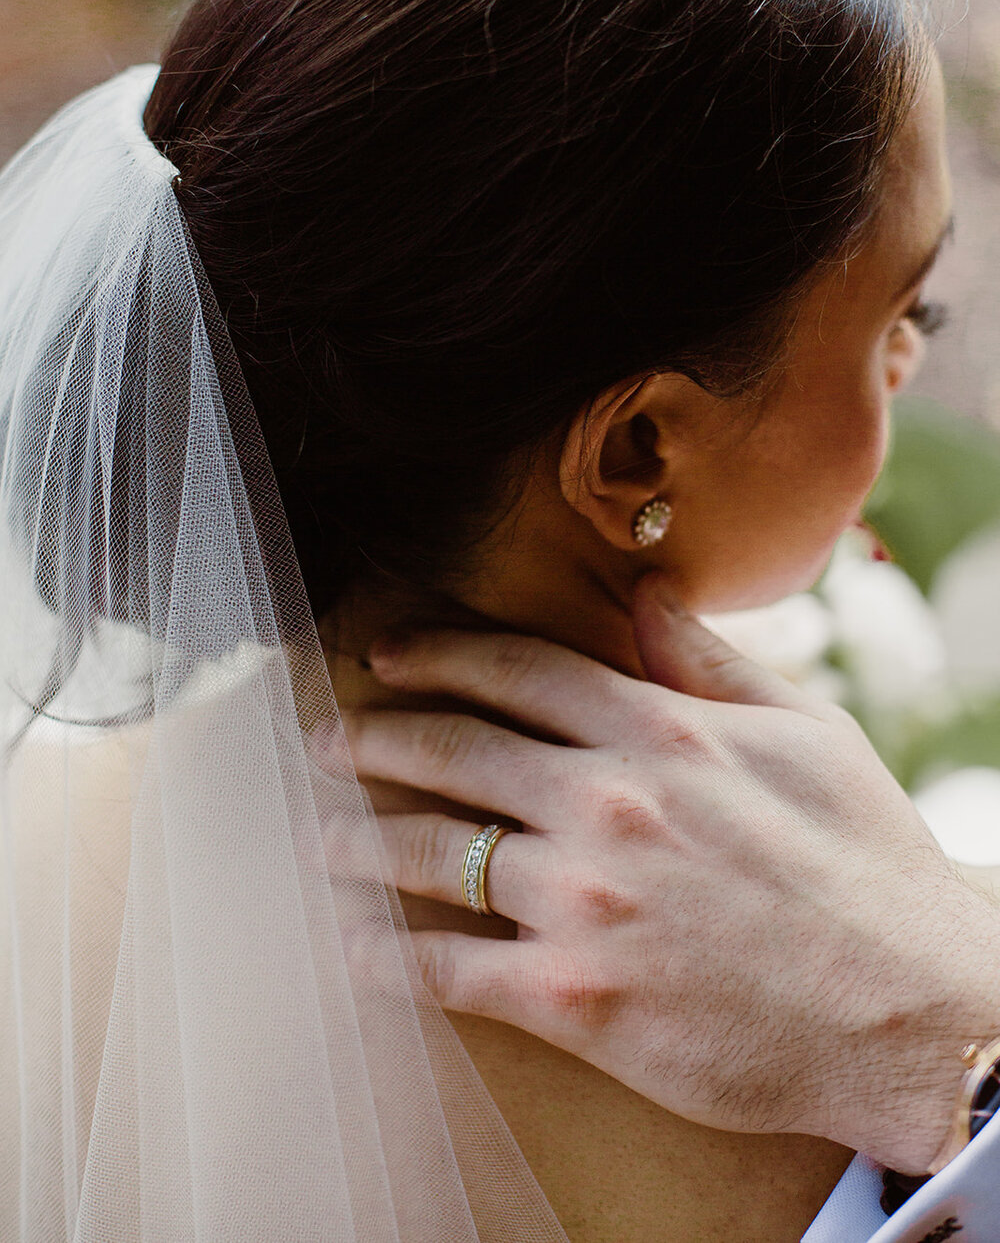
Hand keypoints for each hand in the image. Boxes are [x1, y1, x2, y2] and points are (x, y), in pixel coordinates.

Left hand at [347, 572, 999, 1172]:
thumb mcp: (806, 735)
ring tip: (319, 841)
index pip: (517, 670)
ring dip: (359, 843)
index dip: (439, 653)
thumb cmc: (867, 867)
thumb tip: (644, 592)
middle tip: (322, 744)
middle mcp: (605, 803)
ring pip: (434, 854)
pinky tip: (354, 948)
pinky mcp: (574, 998)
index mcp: (658, 732)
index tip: (385, 653)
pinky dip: (388, 957)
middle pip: (454, 751)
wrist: (910, 1013)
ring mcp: (582, 900)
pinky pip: (450, 970)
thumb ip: (709, 661)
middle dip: (373, 739)